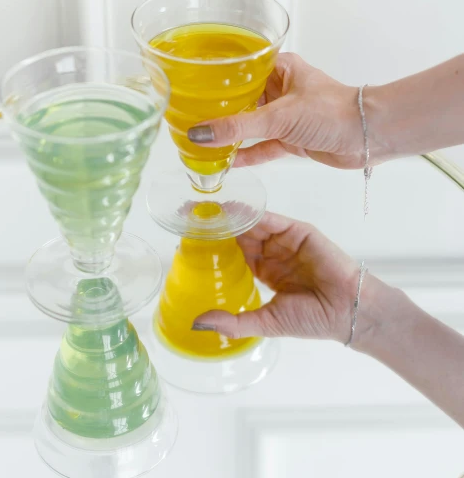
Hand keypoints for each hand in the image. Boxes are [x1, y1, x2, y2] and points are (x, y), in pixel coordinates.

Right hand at [188, 53, 365, 169]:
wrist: (368, 136)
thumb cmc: (333, 111)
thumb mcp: (279, 116)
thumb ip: (239, 126)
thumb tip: (200, 133)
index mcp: (280, 68)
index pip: (239, 69)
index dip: (216, 78)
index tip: (190, 87)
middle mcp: (282, 88)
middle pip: (242, 98)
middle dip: (219, 110)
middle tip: (189, 117)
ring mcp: (287, 114)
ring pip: (252, 124)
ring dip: (232, 134)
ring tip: (203, 142)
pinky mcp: (293, 138)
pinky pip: (264, 145)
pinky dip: (248, 153)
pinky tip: (227, 160)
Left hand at [192, 211, 359, 342]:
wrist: (347, 311)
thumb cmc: (312, 320)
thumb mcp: (265, 322)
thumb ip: (233, 321)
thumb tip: (198, 323)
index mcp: (265, 272)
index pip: (234, 254)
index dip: (214, 247)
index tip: (188, 240)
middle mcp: (273, 254)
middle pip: (240, 235)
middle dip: (218, 227)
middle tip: (190, 218)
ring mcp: (285, 242)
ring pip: (253, 225)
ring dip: (232, 218)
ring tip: (207, 211)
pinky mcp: (298, 232)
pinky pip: (273, 221)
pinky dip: (254, 215)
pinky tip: (236, 212)